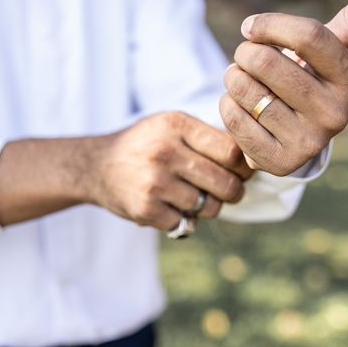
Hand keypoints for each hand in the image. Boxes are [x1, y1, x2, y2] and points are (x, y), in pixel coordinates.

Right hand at [87, 111, 252, 229]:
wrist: (95, 165)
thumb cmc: (145, 144)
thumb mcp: (170, 125)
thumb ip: (206, 135)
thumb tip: (252, 157)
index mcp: (176, 124)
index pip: (231, 151)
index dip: (245, 166)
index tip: (243, 171)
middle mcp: (165, 151)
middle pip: (226, 183)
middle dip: (234, 192)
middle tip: (231, 192)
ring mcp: (154, 181)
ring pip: (209, 207)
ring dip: (209, 207)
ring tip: (196, 198)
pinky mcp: (145, 208)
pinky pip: (185, 223)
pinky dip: (183, 219)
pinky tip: (171, 206)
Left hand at [219, 0, 347, 174]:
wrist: (289, 133)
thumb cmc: (307, 78)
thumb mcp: (331, 50)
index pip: (309, 36)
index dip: (269, 25)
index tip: (249, 26)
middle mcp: (337, 114)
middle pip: (267, 61)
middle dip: (245, 52)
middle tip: (245, 57)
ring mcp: (309, 142)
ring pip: (246, 89)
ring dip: (233, 78)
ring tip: (242, 81)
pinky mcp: (280, 162)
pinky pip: (234, 117)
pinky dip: (227, 104)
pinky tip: (241, 107)